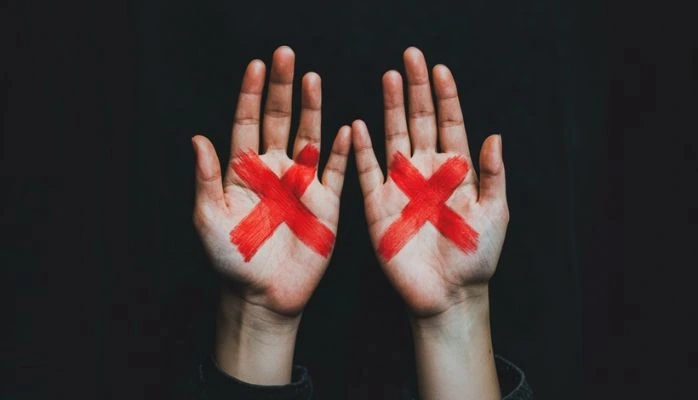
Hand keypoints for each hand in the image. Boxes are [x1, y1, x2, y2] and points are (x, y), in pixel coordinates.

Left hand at [192, 46, 349, 317]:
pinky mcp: (326, 204)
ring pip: (309, 136)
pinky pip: (336, 171)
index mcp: (244, 171)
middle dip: (282, 88)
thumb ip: (206, 178)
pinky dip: (342, 150)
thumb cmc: (231, 260)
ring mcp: (301, 185)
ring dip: (312, 109)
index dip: (251, 94)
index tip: (256, 66)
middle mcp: (274, 171)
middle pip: (279, 120)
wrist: (263, 295)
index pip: (247, 122)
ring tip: (313, 79)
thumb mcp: (209, 218)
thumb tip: (197, 138)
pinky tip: (346, 128)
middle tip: (286, 57)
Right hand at [352, 47, 508, 317]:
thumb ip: (491, 175)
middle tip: (411, 57)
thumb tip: (494, 136)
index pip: (449, 123)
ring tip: (389, 78)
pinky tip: (358, 125)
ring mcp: (401, 186)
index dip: (445, 96)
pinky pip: (367, 172)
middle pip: (419, 121)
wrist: (447, 294)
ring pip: (393, 138)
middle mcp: (427, 172)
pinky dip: (361, 149)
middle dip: (416, 89)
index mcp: (455, 171)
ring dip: (391, 109)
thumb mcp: (493, 214)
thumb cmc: (474, 257)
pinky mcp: (379, 206)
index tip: (440, 69)